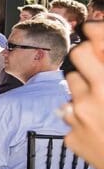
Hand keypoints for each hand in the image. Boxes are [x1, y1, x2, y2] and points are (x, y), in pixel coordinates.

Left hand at [62, 22, 103, 168]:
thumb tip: (97, 36)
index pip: (92, 46)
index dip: (94, 37)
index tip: (93, 32)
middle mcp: (96, 96)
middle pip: (77, 63)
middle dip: (86, 64)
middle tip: (98, 74)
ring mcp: (80, 117)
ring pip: (71, 89)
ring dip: (83, 92)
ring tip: (101, 105)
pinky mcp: (71, 136)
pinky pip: (69, 117)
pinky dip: (80, 119)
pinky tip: (97, 127)